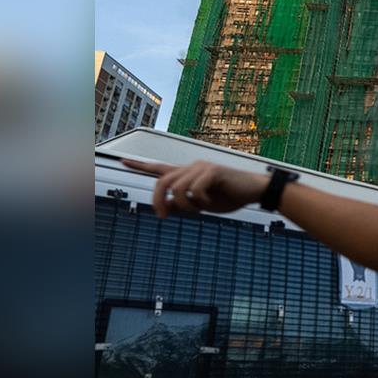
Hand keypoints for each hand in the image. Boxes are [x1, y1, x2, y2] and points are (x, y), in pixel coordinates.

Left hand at [122, 159, 268, 217]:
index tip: (122, 161)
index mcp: (188, 174)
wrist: (255, 191)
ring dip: (186, 206)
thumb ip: (182, 205)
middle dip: (158, 201)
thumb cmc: (229, 197)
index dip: (140, 166)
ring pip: (178, 189)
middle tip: (162, 217)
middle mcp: (192, 167)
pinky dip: (200, 202)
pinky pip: (194, 190)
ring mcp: (202, 167)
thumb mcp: (202, 205)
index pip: (159, 168)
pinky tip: (210, 203)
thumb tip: (164, 208)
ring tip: (200, 210)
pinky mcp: (212, 171)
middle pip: (162, 182)